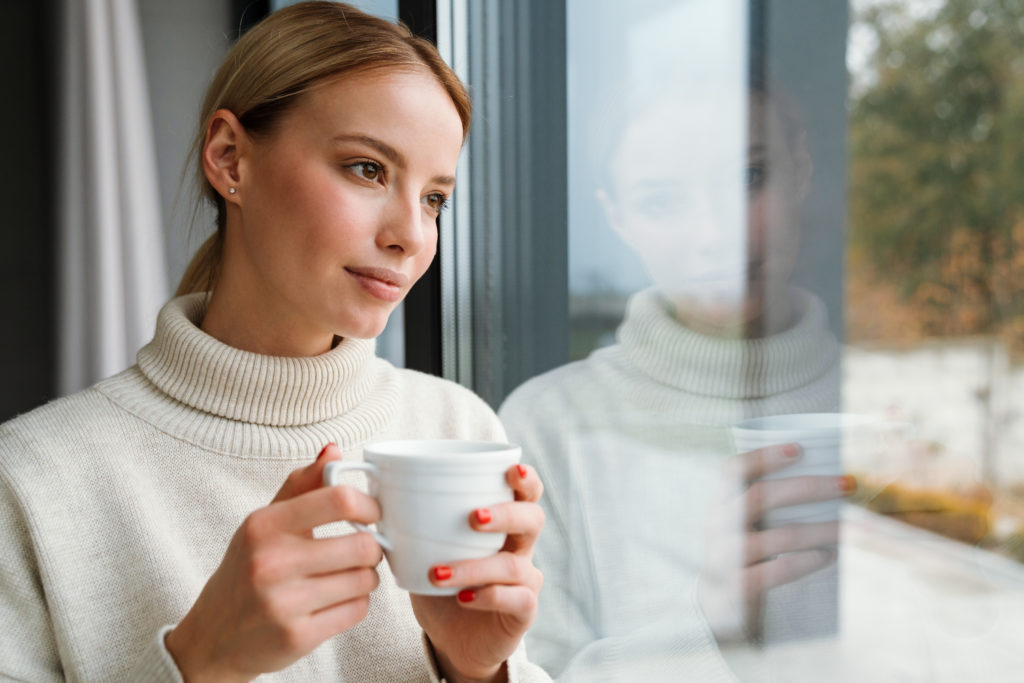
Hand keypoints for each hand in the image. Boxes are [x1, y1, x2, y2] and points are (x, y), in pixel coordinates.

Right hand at [165, 444, 383, 681]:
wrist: (213, 637)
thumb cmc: (246, 570)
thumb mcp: (263, 523)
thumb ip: (301, 484)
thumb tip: (335, 450)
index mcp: (263, 526)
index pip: (339, 500)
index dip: (370, 505)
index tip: (372, 513)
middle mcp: (271, 563)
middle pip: (363, 545)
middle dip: (372, 548)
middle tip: (362, 549)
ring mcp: (284, 603)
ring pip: (364, 580)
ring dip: (365, 577)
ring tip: (346, 576)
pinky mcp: (298, 637)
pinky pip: (357, 610)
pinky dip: (356, 604)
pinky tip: (336, 600)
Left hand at [411, 464, 544, 682]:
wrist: (453, 641)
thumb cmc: (442, 587)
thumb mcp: (426, 552)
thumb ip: (414, 525)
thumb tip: (378, 493)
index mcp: (503, 525)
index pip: (526, 493)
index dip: (526, 479)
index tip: (511, 470)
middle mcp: (520, 548)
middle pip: (533, 519)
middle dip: (505, 513)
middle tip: (472, 517)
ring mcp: (525, 581)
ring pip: (513, 564)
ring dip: (474, 565)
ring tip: (439, 572)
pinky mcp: (524, 612)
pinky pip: (517, 599)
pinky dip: (488, 596)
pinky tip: (463, 598)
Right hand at [698, 444, 854, 643]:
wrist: (715, 604)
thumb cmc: (743, 553)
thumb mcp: (743, 524)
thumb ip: (765, 505)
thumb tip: (824, 483)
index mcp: (719, 503)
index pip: (733, 470)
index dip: (763, 456)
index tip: (800, 449)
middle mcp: (717, 525)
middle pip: (759, 496)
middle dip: (808, 487)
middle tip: (847, 484)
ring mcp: (724, 557)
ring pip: (777, 536)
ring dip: (819, 529)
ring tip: (847, 527)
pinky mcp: (736, 587)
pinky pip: (775, 571)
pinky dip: (805, 562)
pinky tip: (827, 557)